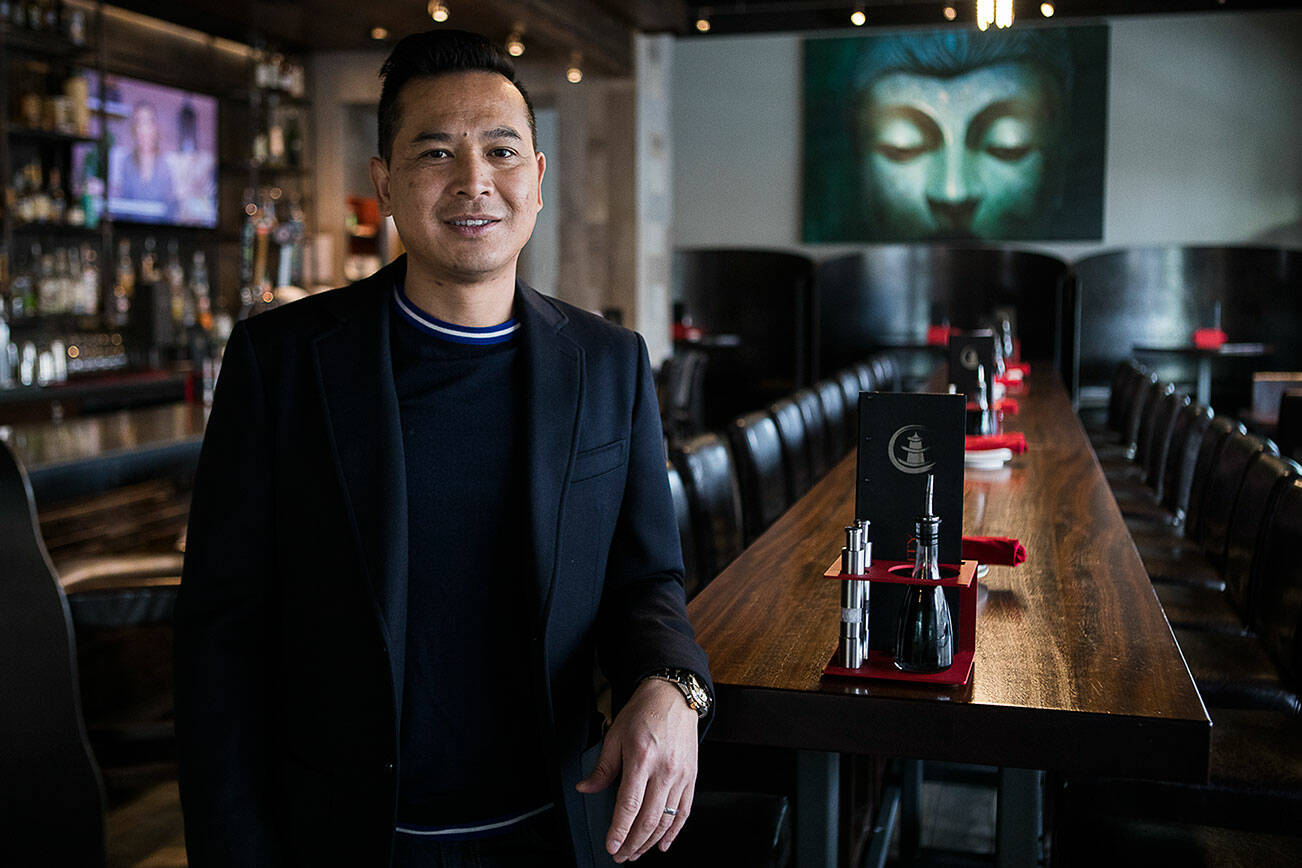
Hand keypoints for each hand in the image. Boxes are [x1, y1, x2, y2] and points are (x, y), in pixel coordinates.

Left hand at [575, 678, 698, 861]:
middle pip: (648, 818)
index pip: (629, 805)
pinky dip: (673, 832)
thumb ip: (602, 768)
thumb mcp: (615, 736)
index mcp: (641, 758)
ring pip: (666, 820)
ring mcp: (681, 775)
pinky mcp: (692, 777)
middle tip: (620, 855)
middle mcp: (664, 770)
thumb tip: (585, 788)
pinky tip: (663, 843)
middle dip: (632, 843)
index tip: (611, 846)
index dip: (619, 830)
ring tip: (636, 852)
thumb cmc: (644, 712)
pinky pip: (684, 812)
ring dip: (649, 842)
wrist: (673, 696)